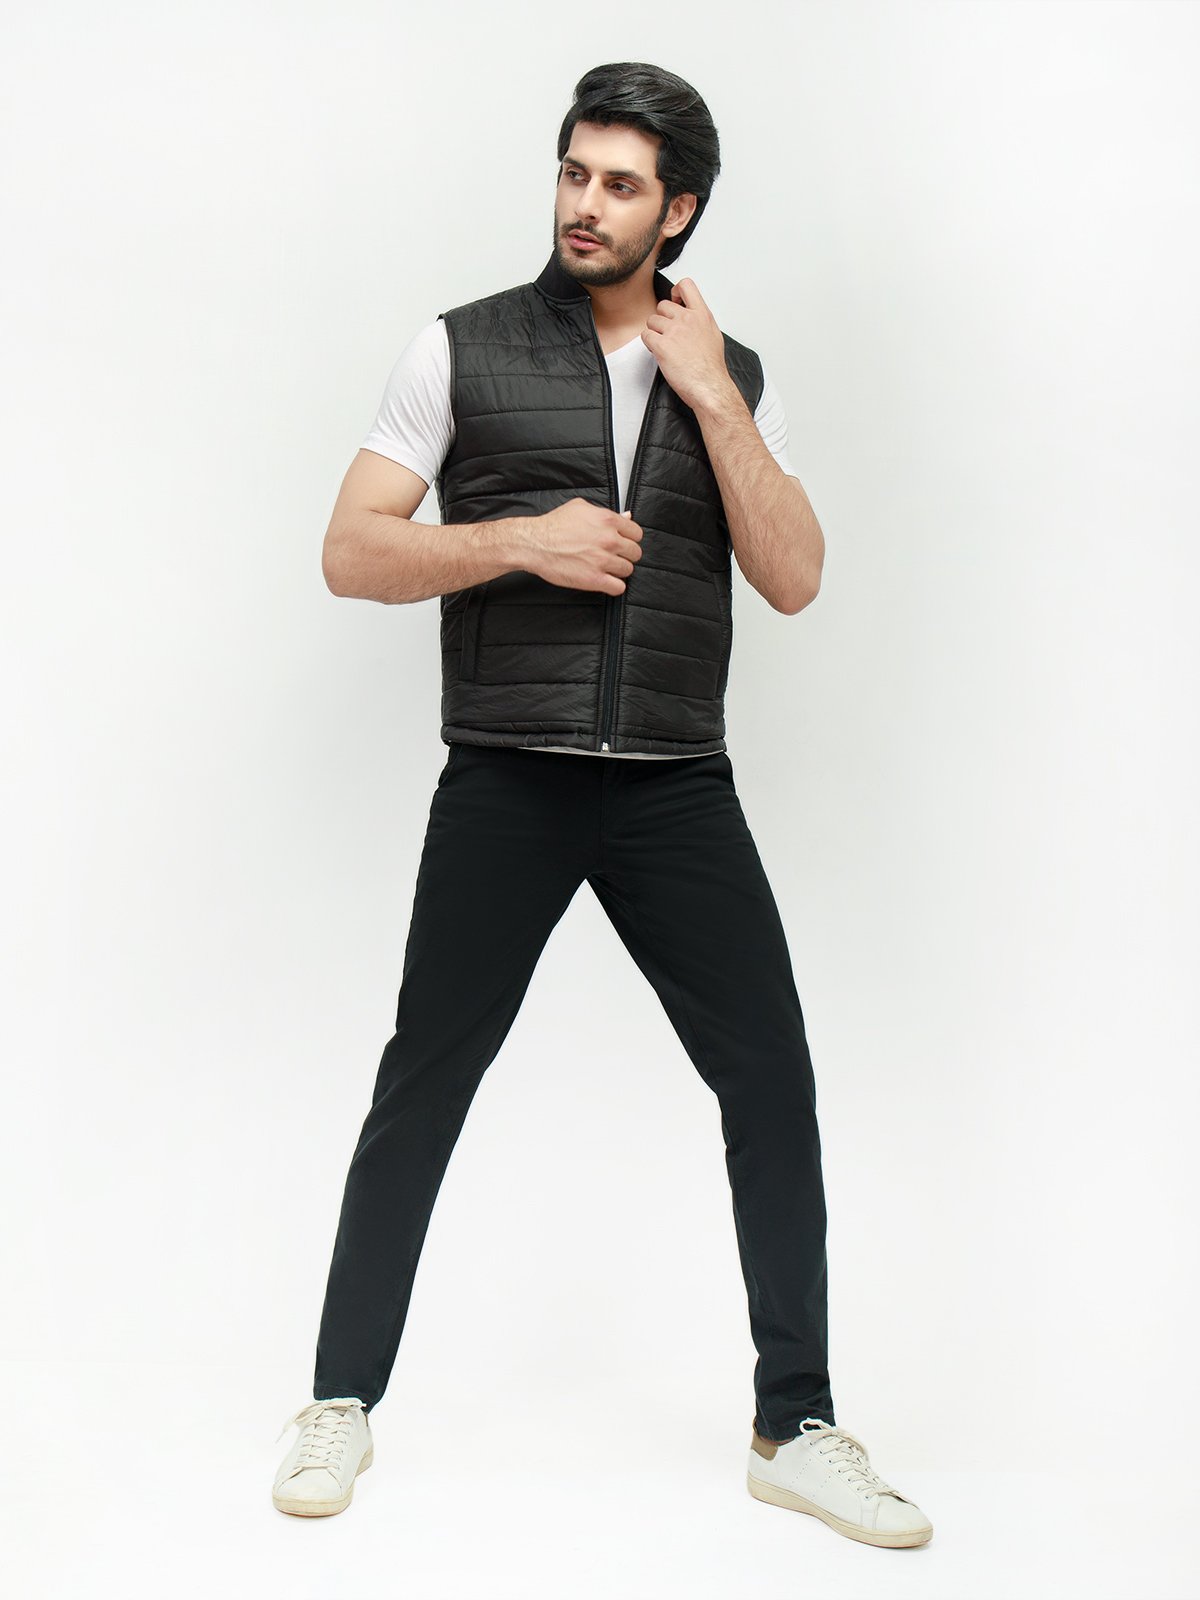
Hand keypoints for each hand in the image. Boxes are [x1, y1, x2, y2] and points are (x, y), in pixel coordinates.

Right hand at [524, 499, 642, 594]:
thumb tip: (626, 516)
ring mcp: (602, 560)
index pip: (636, 533)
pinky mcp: (594, 579)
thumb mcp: (581, 508)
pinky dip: (614, 586)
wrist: (535, 543)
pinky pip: (619, 587)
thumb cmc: (554, 525)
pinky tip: (605, 581)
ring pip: (628, 570)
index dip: (629, 539)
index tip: (622, 543)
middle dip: (625, 555)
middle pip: (635, 553)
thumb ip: (606, 513)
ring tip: (605, 568)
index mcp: (607, 520)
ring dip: (618, 571)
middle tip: (613, 556)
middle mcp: (608, 540)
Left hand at [641, 277, 737, 412]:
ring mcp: (674, 331)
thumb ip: (700, 321)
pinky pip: (645, 335)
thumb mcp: (713, 335)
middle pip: (662, 305)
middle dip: (662, 319)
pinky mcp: (662, 345)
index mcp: (702, 315)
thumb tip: (693, 317)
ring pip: (652, 321)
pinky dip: (649, 344)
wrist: (709, 386)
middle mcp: (687, 319)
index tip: (675, 301)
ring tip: (665, 346)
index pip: (686, 285)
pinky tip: (659, 352)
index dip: (675, 291)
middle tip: (667, 334)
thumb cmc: (711, 368)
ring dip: (654, 333)